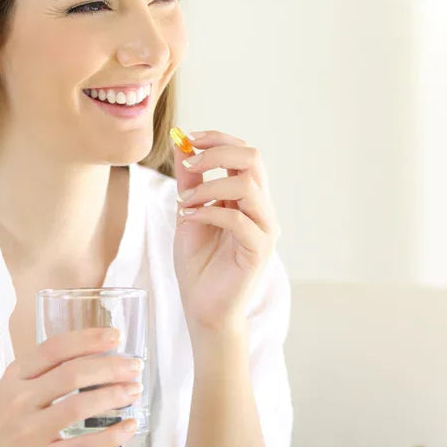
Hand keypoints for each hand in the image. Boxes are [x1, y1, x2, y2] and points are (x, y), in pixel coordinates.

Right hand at [0, 328, 142, 446]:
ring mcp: (29, 431)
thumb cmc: (4, 414)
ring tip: (134, 390)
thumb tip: (97, 349)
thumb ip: (45, 367)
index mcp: (16, 375)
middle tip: (134, 366)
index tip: (115, 336)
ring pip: (78, 408)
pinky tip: (128, 426)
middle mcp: (20, 400)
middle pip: (71, 375)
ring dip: (113, 396)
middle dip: (109, 368)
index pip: (54, 349)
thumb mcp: (14, 382)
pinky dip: (110, 436)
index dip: (88, 339)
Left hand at [172, 130, 280, 333]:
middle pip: (253, 159)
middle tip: (189, 165)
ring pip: (247, 186)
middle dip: (217, 152)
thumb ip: (190, 182)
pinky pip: (238, 220)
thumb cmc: (198, 264)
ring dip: (208, 186)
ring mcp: (264, 229)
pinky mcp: (259, 250)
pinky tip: (188, 218)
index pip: (244, 153)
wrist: (203, 308)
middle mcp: (261, 208)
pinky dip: (208, 212)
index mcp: (247, 197)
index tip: (189, 138)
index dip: (219, 139)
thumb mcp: (189, 213)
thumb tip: (182, 144)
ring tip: (184, 203)